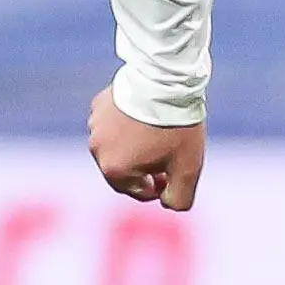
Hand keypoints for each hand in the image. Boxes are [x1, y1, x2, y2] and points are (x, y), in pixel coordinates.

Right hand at [89, 87, 205, 210]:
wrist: (166, 80)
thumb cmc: (176, 126)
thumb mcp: (188, 169)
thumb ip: (179, 199)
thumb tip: (166, 203)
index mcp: (115, 170)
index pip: (138, 191)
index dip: (160, 187)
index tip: (174, 174)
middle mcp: (97, 150)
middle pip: (123, 169)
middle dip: (144, 167)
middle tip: (166, 154)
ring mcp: (95, 125)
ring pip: (116, 145)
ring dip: (133, 146)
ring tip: (156, 133)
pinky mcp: (98, 104)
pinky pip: (112, 122)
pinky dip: (126, 124)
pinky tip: (145, 116)